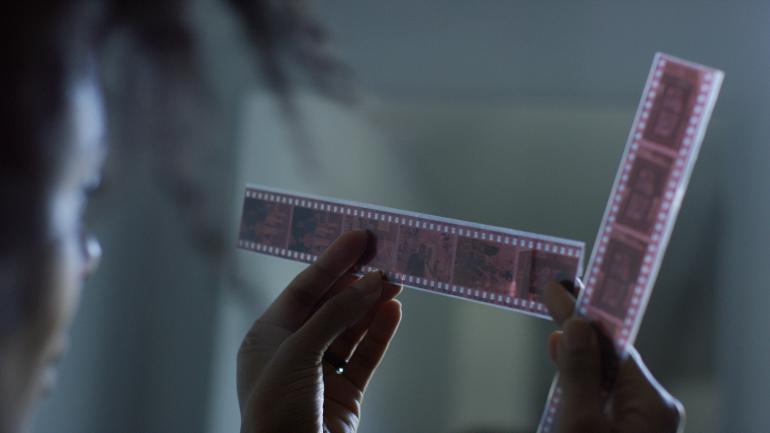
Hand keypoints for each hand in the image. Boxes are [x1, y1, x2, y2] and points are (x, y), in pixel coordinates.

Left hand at [237, 230, 402, 432]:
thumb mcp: (299, 353)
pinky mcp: (345, 394)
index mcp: (267, 337)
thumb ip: (335, 315)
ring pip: (351, 330)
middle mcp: (293, 351)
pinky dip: (380, 333)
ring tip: (396, 282)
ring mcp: (320, 373)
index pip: (303, 289)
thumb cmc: (275, 411)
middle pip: (329, 306)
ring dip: (372, 305)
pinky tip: (393, 311)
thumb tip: (370, 282)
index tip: (359, 238)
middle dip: (357, 282)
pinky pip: (365, 356)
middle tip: (385, 257)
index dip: (332, 262)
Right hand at [542, 281, 683, 432]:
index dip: (583, 314)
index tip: (559, 287)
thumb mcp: (581, 425)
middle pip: (608, 359)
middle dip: (579, 331)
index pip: (613, 344)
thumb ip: (579, 376)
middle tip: (553, 297)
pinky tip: (565, 375)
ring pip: (604, 381)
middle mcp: (653, 410)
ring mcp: (642, 423)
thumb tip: (576, 326)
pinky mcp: (628, 432)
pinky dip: (581, 386)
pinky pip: (604, 400)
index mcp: (652, 403)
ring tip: (554, 335)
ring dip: (577, 361)